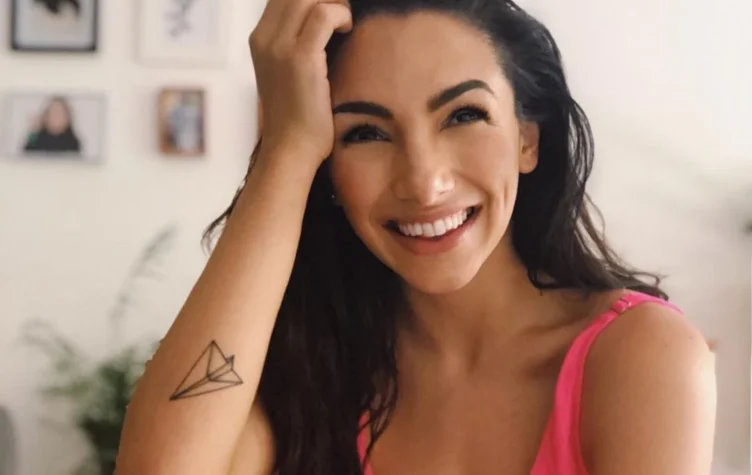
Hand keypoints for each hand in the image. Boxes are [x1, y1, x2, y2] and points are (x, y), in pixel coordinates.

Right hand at [249, 0, 351, 165]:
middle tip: (342, 12)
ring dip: (334, 2)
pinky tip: (348, 29)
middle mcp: (264, 39)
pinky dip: (341, 16)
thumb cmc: (297, 116)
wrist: (292, 149)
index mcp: (260, 40)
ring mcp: (279, 47)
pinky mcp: (300, 59)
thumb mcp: (288, 73)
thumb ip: (296, 45)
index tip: (332, 8)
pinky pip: (324, 15)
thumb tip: (323, 22)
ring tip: (345, 21)